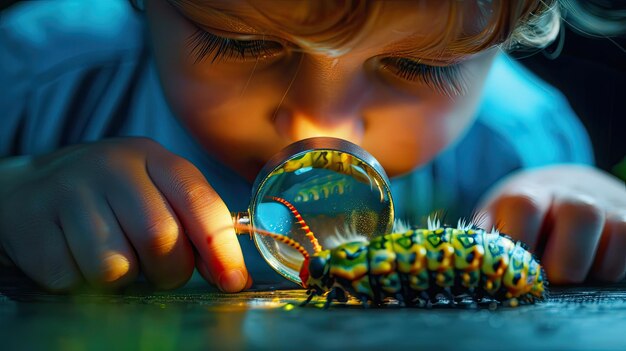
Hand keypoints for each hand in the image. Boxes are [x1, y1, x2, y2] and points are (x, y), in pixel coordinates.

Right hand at [0, 137, 250, 291]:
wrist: (29, 190)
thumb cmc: (108, 197)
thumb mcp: (155, 192)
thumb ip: (195, 225)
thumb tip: (233, 275)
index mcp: (151, 156)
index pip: (198, 201)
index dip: (221, 246)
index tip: (233, 280)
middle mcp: (111, 166)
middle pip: (160, 238)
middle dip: (170, 270)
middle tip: (160, 270)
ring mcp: (68, 192)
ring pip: (116, 266)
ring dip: (124, 278)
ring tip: (115, 257)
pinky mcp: (33, 225)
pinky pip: (75, 279)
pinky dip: (83, 282)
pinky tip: (77, 258)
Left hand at [478, 164, 625, 283]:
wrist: (564, 189)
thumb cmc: (523, 221)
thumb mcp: (497, 221)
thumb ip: (484, 239)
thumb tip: (470, 262)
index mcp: (529, 192)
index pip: (525, 206)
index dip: (519, 240)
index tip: (513, 270)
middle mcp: (572, 193)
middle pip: (581, 215)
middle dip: (564, 261)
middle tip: (549, 279)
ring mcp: (606, 205)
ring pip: (617, 230)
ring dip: (595, 266)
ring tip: (574, 274)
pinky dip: (615, 266)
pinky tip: (596, 269)